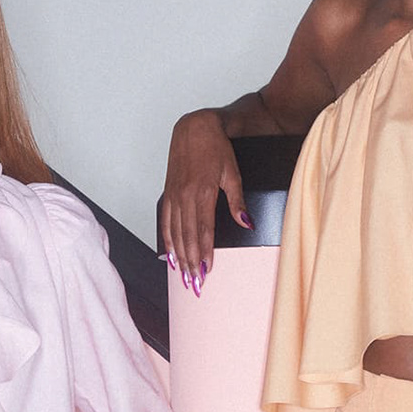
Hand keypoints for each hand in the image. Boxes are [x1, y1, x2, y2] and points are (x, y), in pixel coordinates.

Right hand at [158, 110, 250, 292]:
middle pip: (187, 237)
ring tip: (184, 276)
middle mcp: (185, 196)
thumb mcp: (233, 173)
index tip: (206, 270)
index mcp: (202, 192)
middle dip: (191, 262)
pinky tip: (170, 255)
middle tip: (195, 283)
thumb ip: (237, 201)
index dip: (203, 252)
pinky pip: (165, 222)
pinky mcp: (168, 193)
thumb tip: (246, 223)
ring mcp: (174, 195)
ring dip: (179, 256)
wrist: (195, 128)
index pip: (202, 230)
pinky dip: (167, 240)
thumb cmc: (216, 147)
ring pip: (174, 232)